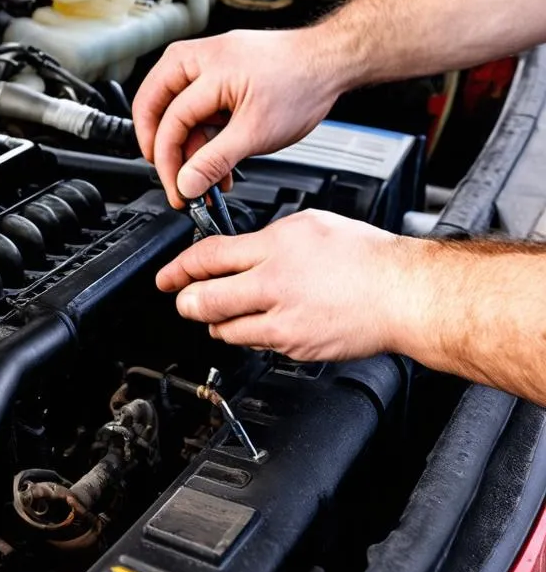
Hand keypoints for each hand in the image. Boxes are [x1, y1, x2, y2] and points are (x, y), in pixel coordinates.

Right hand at [132, 28, 344, 206]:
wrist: (332, 61)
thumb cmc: (303, 83)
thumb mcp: (256, 132)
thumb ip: (215, 160)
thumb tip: (186, 184)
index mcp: (208, 66)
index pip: (171, 120)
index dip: (170, 161)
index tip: (178, 189)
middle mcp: (201, 57)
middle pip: (153, 103)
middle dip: (159, 146)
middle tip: (169, 175)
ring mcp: (208, 62)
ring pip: (173, 106)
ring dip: (187, 145)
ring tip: (204, 176)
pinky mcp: (219, 72)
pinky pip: (195, 105)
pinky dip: (202, 135)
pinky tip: (216, 160)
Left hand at [157, 210, 423, 361]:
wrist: (405, 294)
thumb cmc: (367, 258)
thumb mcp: (311, 226)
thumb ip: (268, 240)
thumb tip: (238, 250)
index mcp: (275, 246)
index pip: (208, 256)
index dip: (178, 268)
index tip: (166, 276)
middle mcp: (273, 283)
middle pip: (203, 300)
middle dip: (185, 302)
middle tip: (184, 300)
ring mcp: (281, 319)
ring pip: (223, 329)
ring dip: (217, 321)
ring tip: (228, 312)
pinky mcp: (292, 346)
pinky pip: (255, 343)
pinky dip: (252, 335)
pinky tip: (267, 322)